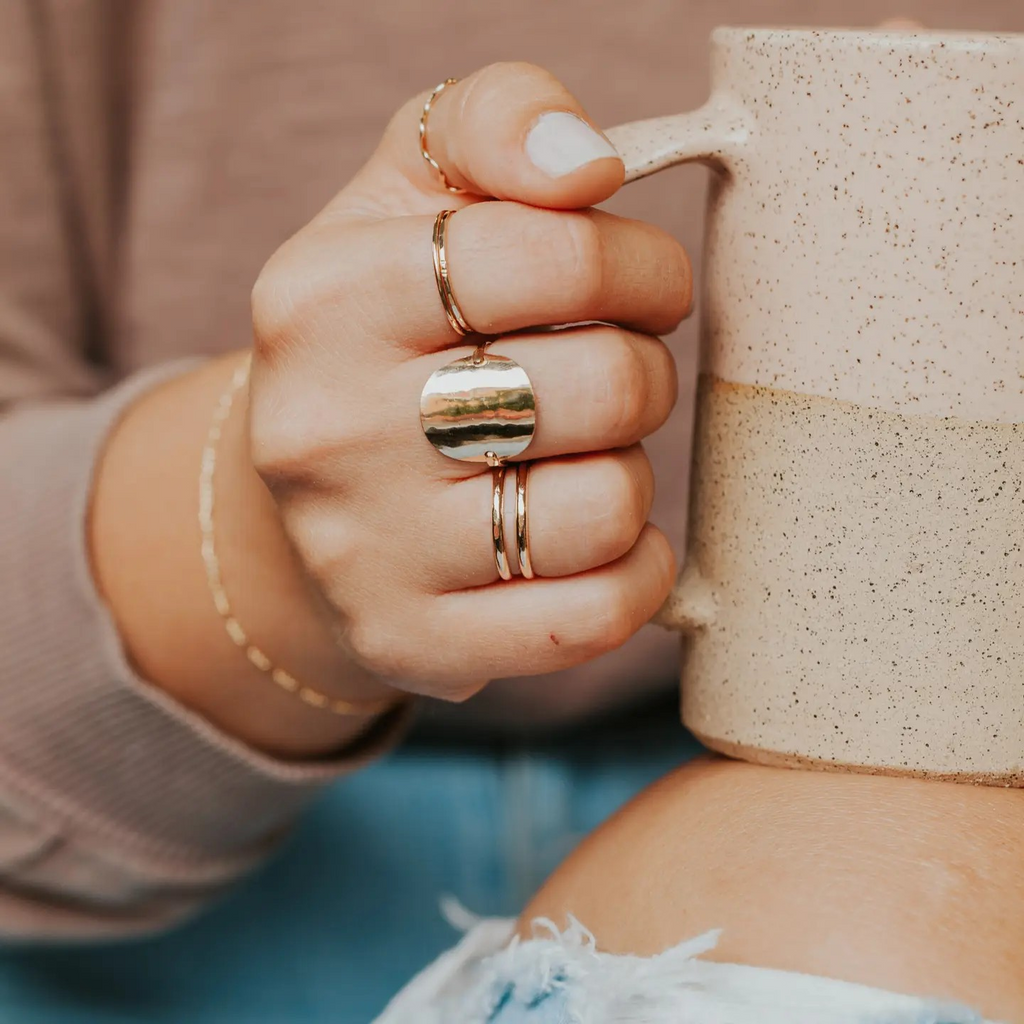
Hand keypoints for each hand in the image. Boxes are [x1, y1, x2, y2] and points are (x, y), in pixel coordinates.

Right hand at [248, 62, 690, 701]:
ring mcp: (364, 552)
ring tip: (579, 459)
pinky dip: (636, 573)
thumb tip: (585, 161)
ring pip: (604, 509)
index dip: (640, 266)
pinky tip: (601, 541)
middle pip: (599, 385)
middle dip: (642, 373)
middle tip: (612, 378)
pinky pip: (594, 617)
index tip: (641, 289)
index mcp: (324, 296)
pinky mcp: (413, 643)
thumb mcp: (412, 195)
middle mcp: (325, 430)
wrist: (306, 497)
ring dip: (629, 475)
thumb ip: (495, 122)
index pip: (550, 253)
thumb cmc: (386, 335)